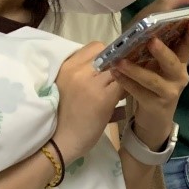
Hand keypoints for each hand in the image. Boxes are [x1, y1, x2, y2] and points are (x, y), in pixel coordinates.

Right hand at [53, 43, 124, 164]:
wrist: (59, 141)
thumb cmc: (62, 116)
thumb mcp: (67, 86)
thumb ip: (82, 73)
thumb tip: (108, 63)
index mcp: (67, 66)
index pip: (95, 46)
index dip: (107, 56)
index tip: (110, 67)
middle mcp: (78, 70)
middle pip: (110, 55)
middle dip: (119, 65)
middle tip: (123, 76)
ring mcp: (91, 83)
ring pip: (120, 69)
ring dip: (126, 76)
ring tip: (126, 86)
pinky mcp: (103, 98)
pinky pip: (124, 85)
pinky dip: (129, 88)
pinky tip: (127, 97)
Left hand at [112, 21, 188, 150]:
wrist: (156, 116)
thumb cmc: (156, 83)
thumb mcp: (160, 64)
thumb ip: (159, 46)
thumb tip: (149, 21)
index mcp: (181, 62)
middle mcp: (179, 75)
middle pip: (174, 62)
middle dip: (163, 51)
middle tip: (152, 41)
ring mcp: (169, 91)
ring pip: (153, 80)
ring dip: (136, 70)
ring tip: (120, 61)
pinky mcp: (156, 105)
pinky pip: (140, 93)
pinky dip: (126, 83)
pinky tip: (115, 74)